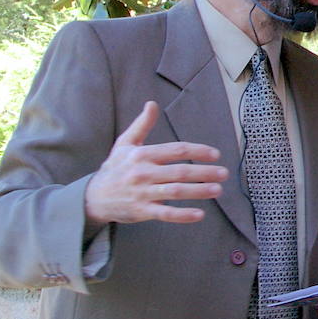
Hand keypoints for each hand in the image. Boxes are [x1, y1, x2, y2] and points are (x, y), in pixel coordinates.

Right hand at [83, 102, 226, 224]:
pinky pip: (165, 214)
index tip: (215, 154)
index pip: (176, 150)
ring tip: (218, 190)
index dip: (197, 151)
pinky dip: (182, 215)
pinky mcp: (141, 211)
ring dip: (198, 191)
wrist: (93, 197)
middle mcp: (143, 173)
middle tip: (224, 173)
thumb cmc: (115, 168)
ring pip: (175, 192)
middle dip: (204, 172)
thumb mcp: (124, 144)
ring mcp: (142, 193)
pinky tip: (200, 214)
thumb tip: (152, 103)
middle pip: (179, 172)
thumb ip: (141, 125)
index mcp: (142, 155)